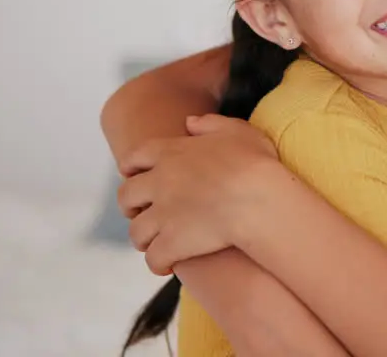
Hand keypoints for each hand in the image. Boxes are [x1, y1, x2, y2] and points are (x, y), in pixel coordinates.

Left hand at [117, 114, 279, 274]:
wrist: (260, 200)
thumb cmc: (255, 164)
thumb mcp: (238, 131)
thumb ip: (210, 124)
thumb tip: (189, 122)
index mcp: (170, 152)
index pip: (133, 158)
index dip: (131, 169)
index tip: (135, 176)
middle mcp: (159, 182)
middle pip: (125, 196)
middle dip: (131, 207)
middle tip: (144, 213)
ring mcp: (163, 215)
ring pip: (136, 231)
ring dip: (144, 238)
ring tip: (156, 243)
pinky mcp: (172, 243)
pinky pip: (153, 258)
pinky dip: (158, 263)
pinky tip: (168, 265)